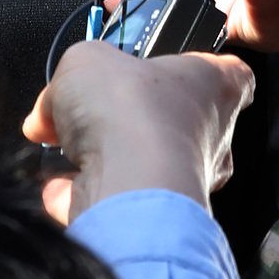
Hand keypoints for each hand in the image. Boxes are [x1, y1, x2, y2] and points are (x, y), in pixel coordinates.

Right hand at [23, 41, 254, 222]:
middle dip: (130, 120)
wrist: (124, 185)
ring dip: (103, 160)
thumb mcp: (87, 60)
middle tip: (91, 114)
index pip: (230, 74)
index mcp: (216, 85)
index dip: (201, 69)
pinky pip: (116, 201)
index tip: (172, 70)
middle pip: (178, 121)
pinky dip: (84, 196)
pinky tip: (59, 186)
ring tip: (65, 150)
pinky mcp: (155, 217)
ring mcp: (187, 180)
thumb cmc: (129, 109)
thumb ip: (72, 77)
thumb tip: (48, 111)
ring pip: (144, 164)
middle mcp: (212, 134)